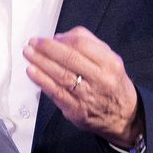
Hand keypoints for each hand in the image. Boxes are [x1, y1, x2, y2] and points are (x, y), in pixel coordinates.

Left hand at [24, 27, 143, 148]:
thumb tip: (62, 37)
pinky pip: (55, 92)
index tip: (50, 37)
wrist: (124, 116)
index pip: (83, 45)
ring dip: (41, 62)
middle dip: (47, 48)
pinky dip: (41, 80)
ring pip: (61, 75)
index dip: (63, 39)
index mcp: (110, 64)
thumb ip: (89, 44)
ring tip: (29, 53)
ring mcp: (87, 95)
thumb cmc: (112, 84)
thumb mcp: (111, 60)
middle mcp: (100, 79)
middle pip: (70, 59)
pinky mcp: (75, 109)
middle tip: (33, 42)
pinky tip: (32, 71)